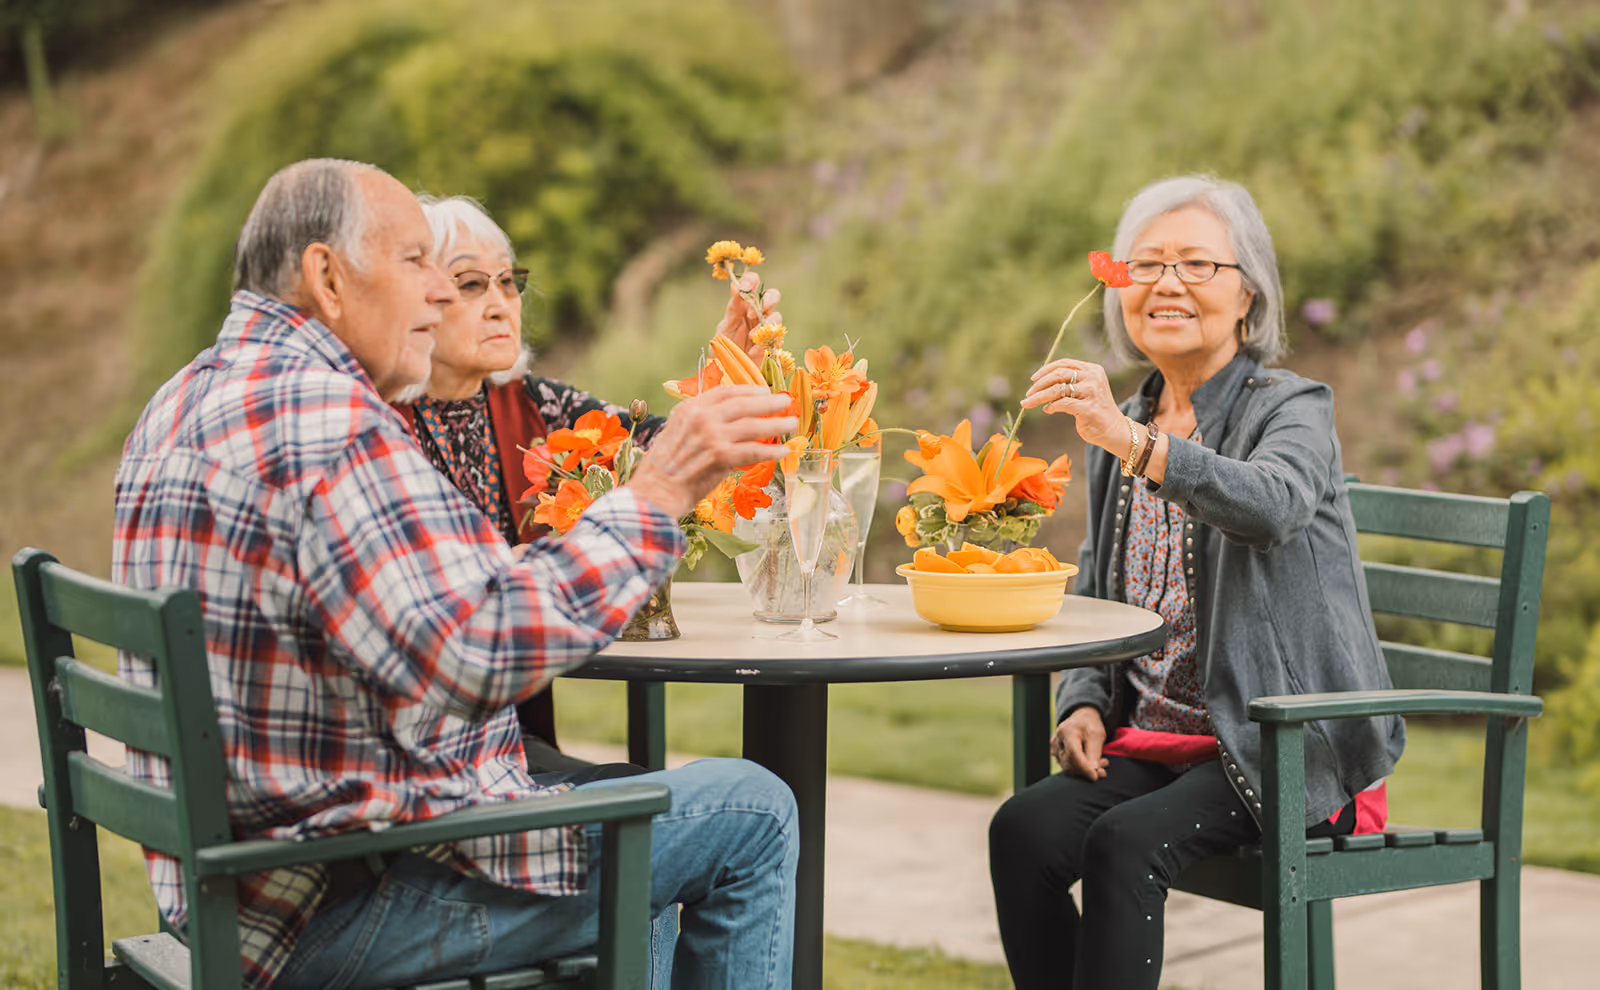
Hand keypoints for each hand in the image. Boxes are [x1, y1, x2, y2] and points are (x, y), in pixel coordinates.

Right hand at [627, 386, 796, 519]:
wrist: (655, 492)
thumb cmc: (665, 469)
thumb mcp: (677, 433)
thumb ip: (700, 424)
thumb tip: (730, 422)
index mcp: (690, 408)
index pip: (725, 392)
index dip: (749, 390)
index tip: (764, 391)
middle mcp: (702, 417)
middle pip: (744, 404)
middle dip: (769, 403)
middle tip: (786, 401)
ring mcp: (712, 436)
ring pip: (753, 426)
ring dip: (777, 424)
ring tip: (792, 424)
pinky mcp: (721, 456)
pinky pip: (754, 450)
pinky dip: (771, 451)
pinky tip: (783, 451)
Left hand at [715, 270, 780, 363]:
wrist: (725, 372)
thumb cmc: (724, 347)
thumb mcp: (725, 327)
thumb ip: (733, 309)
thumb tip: (735, 287)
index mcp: (744, 304)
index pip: (753, 283)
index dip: (751, 281)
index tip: (743, 288)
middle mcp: (758, 313)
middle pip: (773, 296)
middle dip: (767, 301)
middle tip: (751, 314)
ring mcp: (766, 328)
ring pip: (777, 317)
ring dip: (765, 324)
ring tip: (751, 336)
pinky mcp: (771, 345)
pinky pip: (774, 340)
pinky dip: (763, 344)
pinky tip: (752, 351)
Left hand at [1022, 358, 1127, 456]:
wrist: (1114, 430)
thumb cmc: (1095, 410)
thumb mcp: (1085, 391)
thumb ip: (1069, 384)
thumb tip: (1041, 384)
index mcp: (1092, 370)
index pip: (1064, 364)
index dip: (1046, 370)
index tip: (1033, 379)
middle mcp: (1093, 378)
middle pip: (1058, 374)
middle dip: (1039, 384)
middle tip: (1028, 393)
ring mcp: (1092, 392)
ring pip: (1057, 390)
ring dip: (1038, 397)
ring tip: (1028, 403)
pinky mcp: (1088, 408)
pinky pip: (1062, 404)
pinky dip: (1051, 407)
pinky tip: (1047, 410)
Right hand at [1051, 706, 1108, 780]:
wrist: (1082, 718)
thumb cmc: (1090, 724)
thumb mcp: (1097, 734)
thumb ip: (1094, 752)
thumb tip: (1093, 771)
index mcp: (1067, 731)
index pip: (1073, 753)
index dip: (1084, 767)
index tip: (1095, 776)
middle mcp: (1057, 740)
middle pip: (1069, 762)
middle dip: (1086, 769)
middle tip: (1103, 768)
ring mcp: (1055, 747)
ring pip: (1067, 766)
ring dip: (1084, 769)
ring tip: (1099, 763)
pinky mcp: (1056, 753)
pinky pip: (1066, 765)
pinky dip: (1079, 767)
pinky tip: (1089, 762)